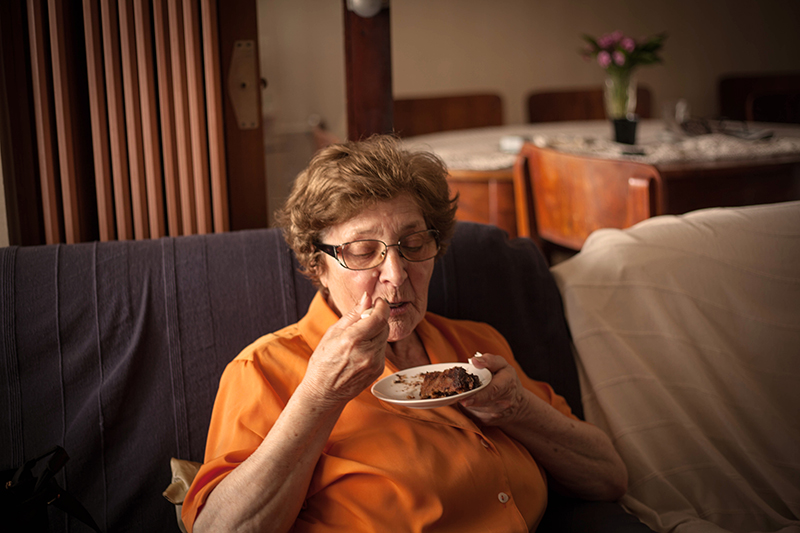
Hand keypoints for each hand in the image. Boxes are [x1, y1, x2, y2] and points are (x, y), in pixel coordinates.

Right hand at [302, 293, 389, 408]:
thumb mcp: (332, 333)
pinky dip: (375, 345)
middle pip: (384, 326)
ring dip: (376, 333)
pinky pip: (382, 350)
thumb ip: (352, 314)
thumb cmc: (323, 361)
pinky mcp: (379, 371)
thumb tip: (367, 298)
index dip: (381, 306)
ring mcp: (374, 363)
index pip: (379, 317)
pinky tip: (361, 351)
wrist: (324, 392)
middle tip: (364, 320)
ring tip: (359, 339)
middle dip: (377, 319)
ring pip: (384, 338)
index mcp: (352, 340)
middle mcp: (366, 353)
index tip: (377, 302)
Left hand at [459, 352, 527, 425]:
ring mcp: (496, 414)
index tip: (464, 400)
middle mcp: (503, 402)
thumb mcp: (503, 365)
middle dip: (467, 399)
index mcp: (507, 384)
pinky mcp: (487, 421)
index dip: (478, 396)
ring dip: (465, 402)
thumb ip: (489, 361)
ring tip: (464, 392)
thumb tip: (475, 361)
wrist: (518, 404)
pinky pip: (471, 414)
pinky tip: (470, 400)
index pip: (492, 391)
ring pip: (473, 409)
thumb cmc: (508, 381)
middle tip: (456, 395)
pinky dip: (467, 407)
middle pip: (480, 402)